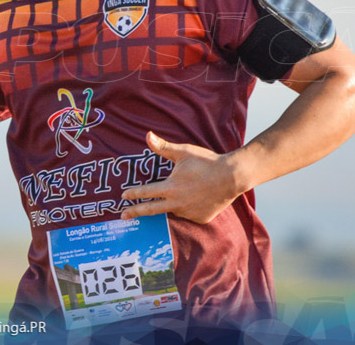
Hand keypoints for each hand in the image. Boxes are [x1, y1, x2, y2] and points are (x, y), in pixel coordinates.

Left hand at [120, 131, 247, 223]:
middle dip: (136, 212)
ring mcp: (189, 212)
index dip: (133, 194)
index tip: (123, 196)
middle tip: (123, 216)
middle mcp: (177, 203)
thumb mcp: (183, 152)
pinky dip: (188, 206)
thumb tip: (147, 136)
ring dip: (171, 203)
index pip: (146, 192)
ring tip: (183, 191)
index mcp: (170, 187)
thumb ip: (162, 147)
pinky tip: (196, 196)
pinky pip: (189, 212)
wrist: (231, 176)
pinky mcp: (200, 218)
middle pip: (151, 209)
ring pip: (174, 209)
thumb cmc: (206, 162)